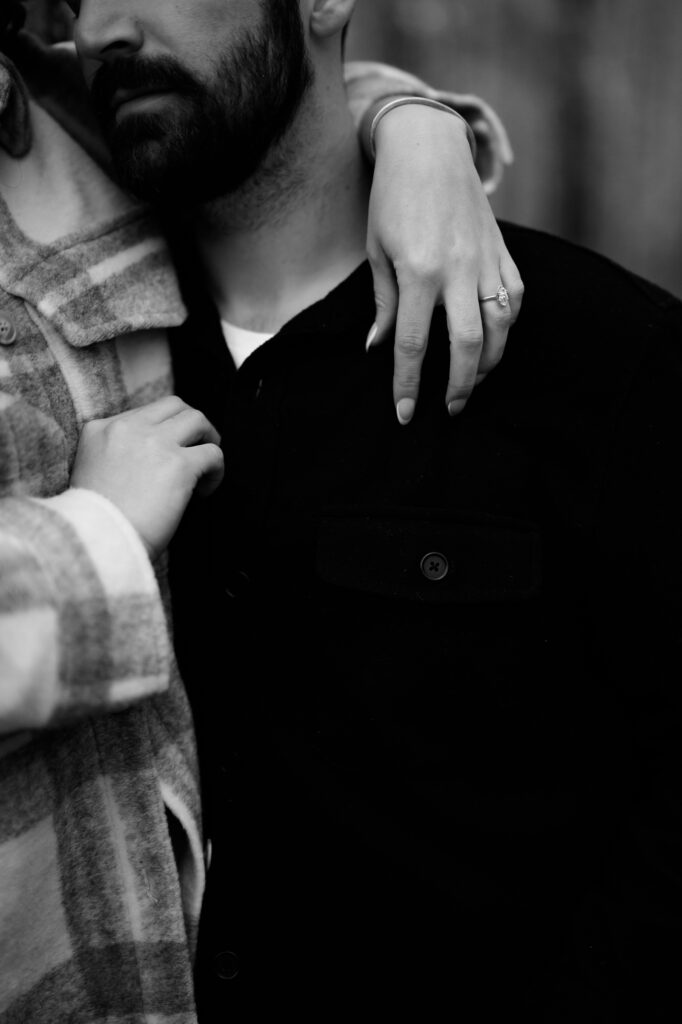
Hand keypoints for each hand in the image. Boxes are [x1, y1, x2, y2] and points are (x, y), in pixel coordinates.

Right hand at [71, 396, 223, 559]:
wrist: (97, 541)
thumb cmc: (95, 522)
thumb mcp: (90, 473)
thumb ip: (116, 456)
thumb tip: (155, 460)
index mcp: (100, 429)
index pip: (143, 413)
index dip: (162, 432)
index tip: (165, 455)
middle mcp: (126, 428)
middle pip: (173, 405)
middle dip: (190, 424)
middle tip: (197, 447)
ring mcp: (154, 442)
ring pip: (197, 419)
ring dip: (209, 439)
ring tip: (208, 465)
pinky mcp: (178, 464)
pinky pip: (212, 454)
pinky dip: (216, 471)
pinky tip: (205, 490)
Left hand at [367, 102, 523, 423]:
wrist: (428, 147)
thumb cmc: (392, 199)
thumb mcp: (376, 251)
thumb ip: (383, 303)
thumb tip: (379, 347)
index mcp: (418, 272)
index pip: (412, 345)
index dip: (407, 384)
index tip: (404, 413)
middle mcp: (457, 270)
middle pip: (466, 345)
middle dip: (458, 386)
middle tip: (450, 408)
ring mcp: (485, 260)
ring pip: (500, 326)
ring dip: (489, 362)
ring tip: (472, 382)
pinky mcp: (502, 250)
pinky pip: (514, 298)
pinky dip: (507, 325)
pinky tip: (494, 340)